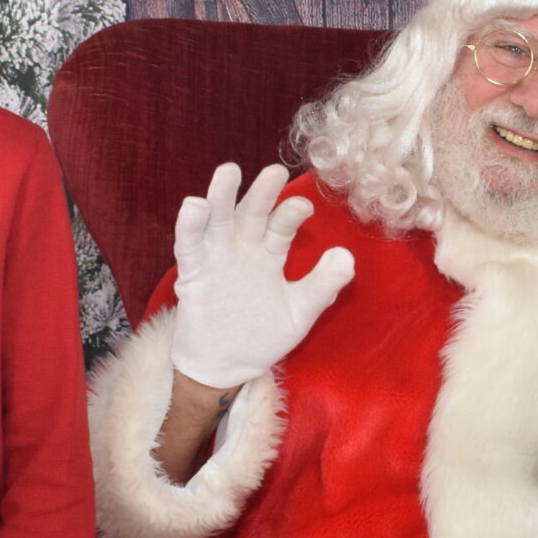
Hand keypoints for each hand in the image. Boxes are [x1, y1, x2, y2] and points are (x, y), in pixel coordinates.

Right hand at [169, 163, 355, 390]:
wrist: (228, 366)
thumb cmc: (264, 335)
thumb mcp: (300, 312)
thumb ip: (323, 286)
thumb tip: (347, 256)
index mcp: (270, 252)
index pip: (283, 224)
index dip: (292, 213)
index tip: (305, 207)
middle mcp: (244, 246)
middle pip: (253, 212)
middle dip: (263, 192)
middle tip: (275, 171)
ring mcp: (217, 257)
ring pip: (219, 219)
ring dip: (222, 196)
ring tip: (228, 171)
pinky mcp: (194, 273)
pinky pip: (189, 246)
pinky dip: (190, 226)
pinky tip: (195, 206)